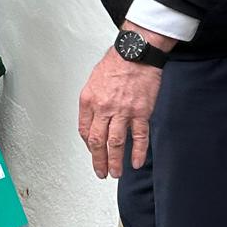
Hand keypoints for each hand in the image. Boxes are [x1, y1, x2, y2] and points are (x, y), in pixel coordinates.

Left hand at [77, 29, 167, 178]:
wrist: (135, 53)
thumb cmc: (115, 64)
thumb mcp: (93, 81)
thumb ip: (92, 103)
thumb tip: (92, 122)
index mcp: (89, 100)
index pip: (84, 130)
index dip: (88, 145)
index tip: (93, 151)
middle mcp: (104, 107)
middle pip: (98, 141)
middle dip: (99, 160)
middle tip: (101, 172)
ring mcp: (123, 111)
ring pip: (116, 143)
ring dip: (115, 161)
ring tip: (115, 173)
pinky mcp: (141, 112)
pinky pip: (139, 137)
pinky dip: (138, 152)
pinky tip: (135, 162)